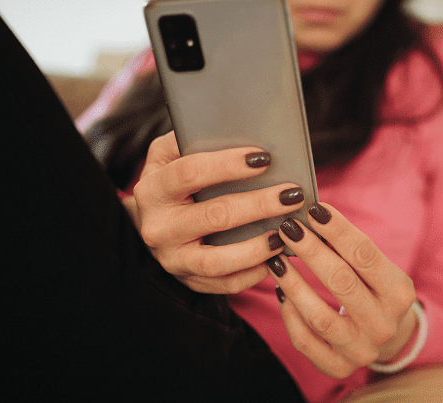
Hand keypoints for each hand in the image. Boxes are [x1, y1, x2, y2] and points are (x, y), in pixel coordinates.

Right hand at [131, 132, 305, 293]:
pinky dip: (253, 273)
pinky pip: (225, 284)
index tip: (264, 158)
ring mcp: (172, 259)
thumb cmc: (173, 181)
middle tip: (292, 195)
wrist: (150, 223)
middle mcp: (159, 227)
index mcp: (153, 188)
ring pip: (218, 261)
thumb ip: (194, 139)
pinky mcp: (188, 281)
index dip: (228, 165)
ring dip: (258, 247)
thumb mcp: (171, 154)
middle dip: (259, 205)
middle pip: (214, 216)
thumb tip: (239, 126)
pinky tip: (276, 256)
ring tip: (287, 231)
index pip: (190, 173)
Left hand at [269, 202, 418, 377]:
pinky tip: (279, 291)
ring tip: (276, 259)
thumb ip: (348, 248)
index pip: (365, 255)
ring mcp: (361, 350)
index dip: (337, 230)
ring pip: (319, 315)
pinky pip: (305, 341)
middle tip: (288, 227)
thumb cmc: (374, 291)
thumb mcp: (376, 269)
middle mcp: (383, 324)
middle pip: (341, 281)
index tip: (313, 208)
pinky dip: (289, 314)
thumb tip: (310, 214)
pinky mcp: (338, 367)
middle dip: (311, 250)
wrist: (388, 337)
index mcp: (399, 293)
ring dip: (293, 283)